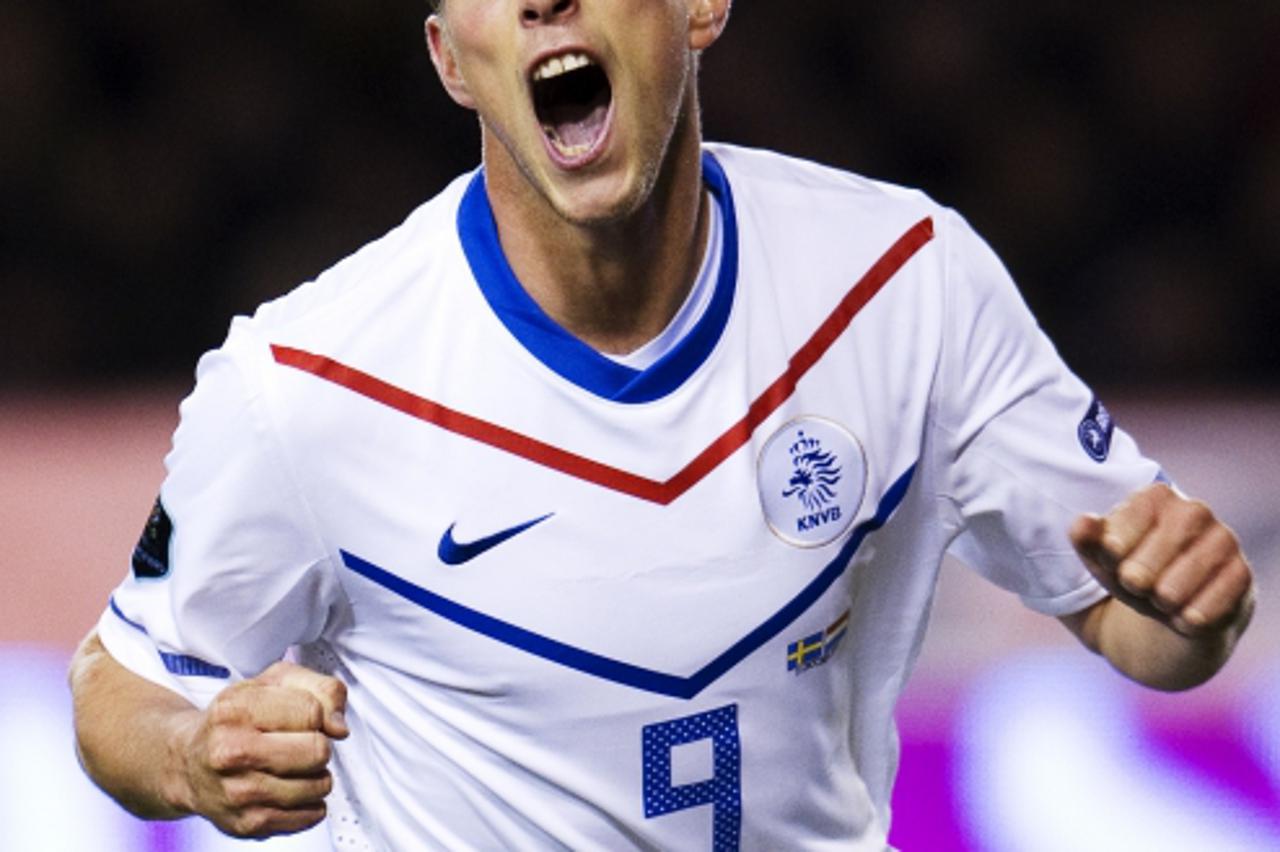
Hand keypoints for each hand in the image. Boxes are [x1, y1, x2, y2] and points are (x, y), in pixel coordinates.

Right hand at [178, 661, 348, 837]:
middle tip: (297, 743)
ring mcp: (238, 793)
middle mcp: (230, 752)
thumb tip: (339, 728)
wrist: (187, 764)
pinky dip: (309, 801)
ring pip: (318, 785)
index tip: (302, 717)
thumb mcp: (273, 683)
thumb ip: (320, 689)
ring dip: (316, 775)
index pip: (313, 711)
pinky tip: (287, 787)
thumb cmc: (235, 719)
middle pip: (318, 751)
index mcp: (235, 709)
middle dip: (318, 745)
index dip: (317, 713)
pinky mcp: (249, 824)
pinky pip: (311, 815)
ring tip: (291, 766)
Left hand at [1069, 483, 1254, 636]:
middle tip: (1139, 586)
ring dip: (1160, 604)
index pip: (1118, 533)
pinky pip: (1202, 609)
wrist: (1179, 605)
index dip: (1111, 557)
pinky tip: (1185, 616)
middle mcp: (1194, 511)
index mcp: (1155, 496)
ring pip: (1171, 591)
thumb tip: (1083, 523)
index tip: (1114, 561)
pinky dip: (1186, 620)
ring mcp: (1223, 540)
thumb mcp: (1103, 558)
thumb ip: (1086, 539)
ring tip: (1162, 599)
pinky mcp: (1242, 574)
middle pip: (1144, 565)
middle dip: (1135, 584)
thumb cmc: (1135, 571)